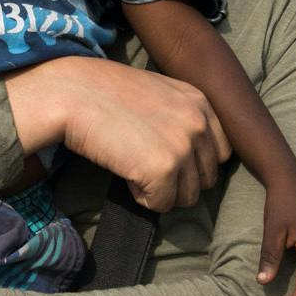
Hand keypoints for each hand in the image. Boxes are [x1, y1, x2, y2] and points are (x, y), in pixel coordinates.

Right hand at [5, 58, 229, 211]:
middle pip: (207, 178)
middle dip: (179, 180)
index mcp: (200, 102)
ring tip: (134, 166)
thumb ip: (181, 116)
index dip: (194, 162)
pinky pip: (162, 204)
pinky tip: (125, 173)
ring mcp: (183, 146)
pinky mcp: (163, 169)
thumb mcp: (157, 92)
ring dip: (161, 190)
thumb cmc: (105, 92)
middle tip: (145, 165)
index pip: (222, 152)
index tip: (167, 157)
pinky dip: (142, 196)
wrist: (73, 93)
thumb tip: (191, 155)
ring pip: (187, 196)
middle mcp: (199, 123)